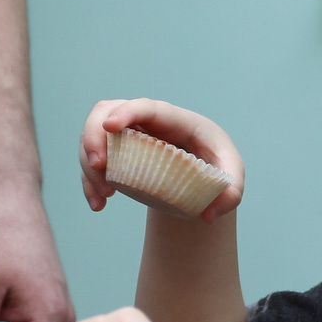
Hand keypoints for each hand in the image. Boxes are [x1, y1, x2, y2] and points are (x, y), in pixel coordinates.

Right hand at [78, 99, 244, 221]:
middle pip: (105, 112)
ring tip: (104, 197)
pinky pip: (92, 161)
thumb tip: (208, 215)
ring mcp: (126, 135)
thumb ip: (232, 192)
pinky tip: (99, 205)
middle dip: (93, 136)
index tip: (110, 126)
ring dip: (89, 166)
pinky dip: (89, 182)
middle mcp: (144, 121)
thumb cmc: (216, 160)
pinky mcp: (116, 153)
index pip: (146, 106)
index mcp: (173, 118)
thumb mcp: (232, 173)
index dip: (126, 112)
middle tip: (100, 167)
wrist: (201, 165)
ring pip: (93, 136)